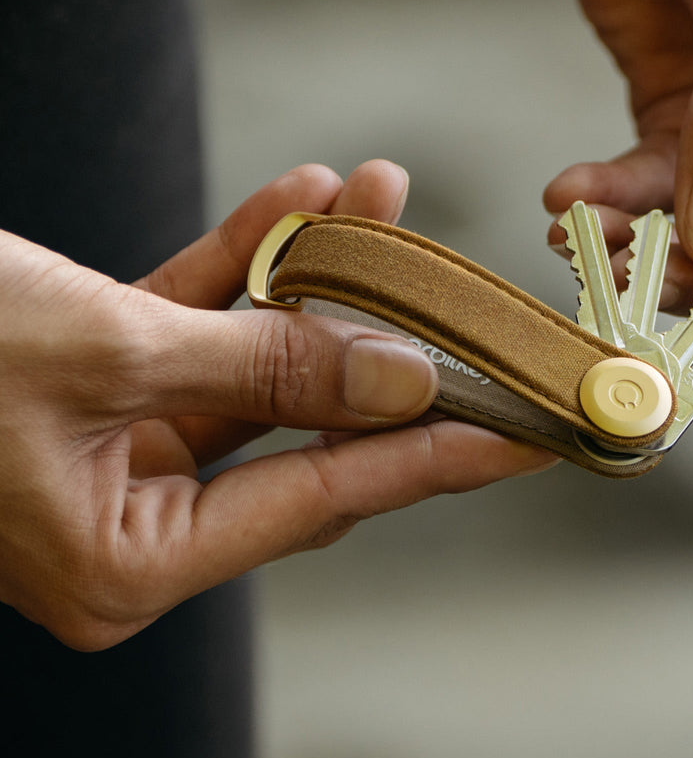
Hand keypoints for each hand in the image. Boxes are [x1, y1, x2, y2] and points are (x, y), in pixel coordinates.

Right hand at [0, 161, 551, 649]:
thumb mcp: (110, 353)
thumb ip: (265, 370)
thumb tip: (403, 381)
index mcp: (129, 562)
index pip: (329, 498)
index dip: (439, 457)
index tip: (531, 434)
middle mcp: (129, 519)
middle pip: (300, 422)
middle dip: (375, 334)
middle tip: (462, 287)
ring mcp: (115, 450)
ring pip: (251, 358)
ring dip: (312, 275)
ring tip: (379, 195)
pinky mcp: (97, 383)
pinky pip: (193, 322)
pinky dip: (240, 263)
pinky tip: (300, 201)